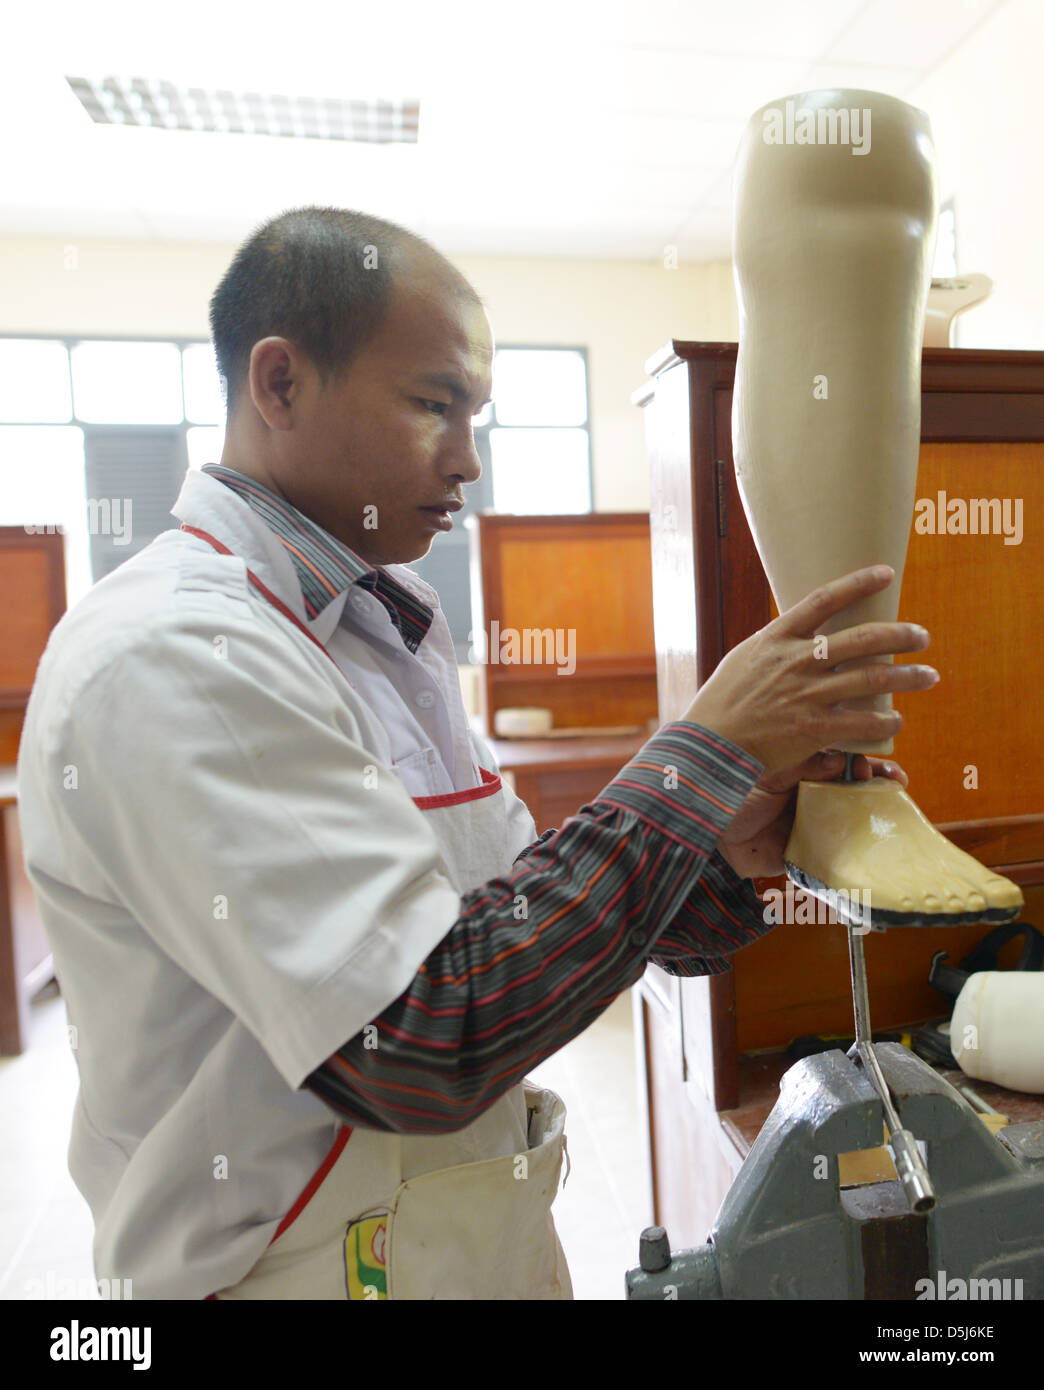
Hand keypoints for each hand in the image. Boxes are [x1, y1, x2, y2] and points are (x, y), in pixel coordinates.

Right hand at [684, 566, 937, 775]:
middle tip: (922, 636)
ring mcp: (807, 695)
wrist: (710, 744)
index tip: (886, 573)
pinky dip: (886, 722)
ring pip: (872, 678)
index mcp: (777, 638)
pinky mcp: (813, 728)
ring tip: (929, 676)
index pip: (823, 600)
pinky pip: (862, 723)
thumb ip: (778, 646)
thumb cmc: (723, 702)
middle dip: (900, 635)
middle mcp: (796, 661)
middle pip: (862, 639)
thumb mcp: (745, 659)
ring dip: (908, 677)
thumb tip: (806, 635)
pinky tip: (897, 721)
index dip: (858, 583)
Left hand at [716, 752, 908, 878]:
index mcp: (801, 770)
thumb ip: (803, 767)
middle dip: (878, 780)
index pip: (839, 758)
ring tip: (893, 801)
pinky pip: (843, 849)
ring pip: (855, 814)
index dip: (860, 757)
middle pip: (855, 785)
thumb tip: (839, 760)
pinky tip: (878, 840)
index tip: (872, 759)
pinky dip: (863, 846)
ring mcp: (816, 822)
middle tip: (893, 778)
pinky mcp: (813, 851)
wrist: (712, 839)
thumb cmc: (733, 798)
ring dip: (877, 809)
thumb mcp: (769, 774)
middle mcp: (813, 794)